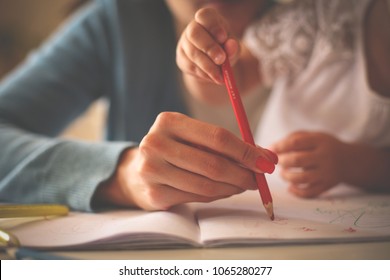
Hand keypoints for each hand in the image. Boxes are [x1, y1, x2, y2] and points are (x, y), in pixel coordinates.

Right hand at [95, 112, 276, 209]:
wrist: (137, 172)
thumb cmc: (175, 150)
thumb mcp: (194, 138)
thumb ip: (227, 144)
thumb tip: (267, 157)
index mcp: (168, 121)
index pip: (217, 137)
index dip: (246, 151)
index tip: (266, 162)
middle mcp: (156, 143)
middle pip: (213, 164)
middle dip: (243, 174)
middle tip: (259, 179)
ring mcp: (151, 170)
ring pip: (207, 184)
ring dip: (233, 187)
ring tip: (244, 185)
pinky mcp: (154, 193)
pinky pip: (197, 197)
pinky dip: (218, 195)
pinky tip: (225, 190)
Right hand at [176, 7, 239, 84]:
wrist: (215, 64)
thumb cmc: (225, 49)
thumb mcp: (233, 48)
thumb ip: (233, 47)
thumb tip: (231, 46)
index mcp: (207, 19)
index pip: (204, 16)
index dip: (212, 26)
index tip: (223, 38)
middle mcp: (192, 28)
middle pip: (194, 33)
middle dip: (209, 47)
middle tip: (221, 60)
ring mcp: (184, 43)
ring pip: (192, 53)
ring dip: (208, 66)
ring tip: (221, 75)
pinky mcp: (181, 59)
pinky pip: (191, 66)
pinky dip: (204, 74)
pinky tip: (213, 77)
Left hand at [271, 131, 347, 197]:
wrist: (349, 161)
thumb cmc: (323, 146)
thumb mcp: (313, 136)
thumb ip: (293, 138)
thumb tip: (271, 148)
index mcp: (319, 141)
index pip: (296, 142)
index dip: (280, 146)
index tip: (271, 149)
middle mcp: (325, 156)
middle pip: (298, 160)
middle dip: (282, 162)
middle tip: (277, 162)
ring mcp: (327, 172)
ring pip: (302, 178)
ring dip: (287, 177)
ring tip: (283, 174)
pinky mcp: (327, 186)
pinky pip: (309, 192)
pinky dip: (296, 192)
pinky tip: (290, 187)